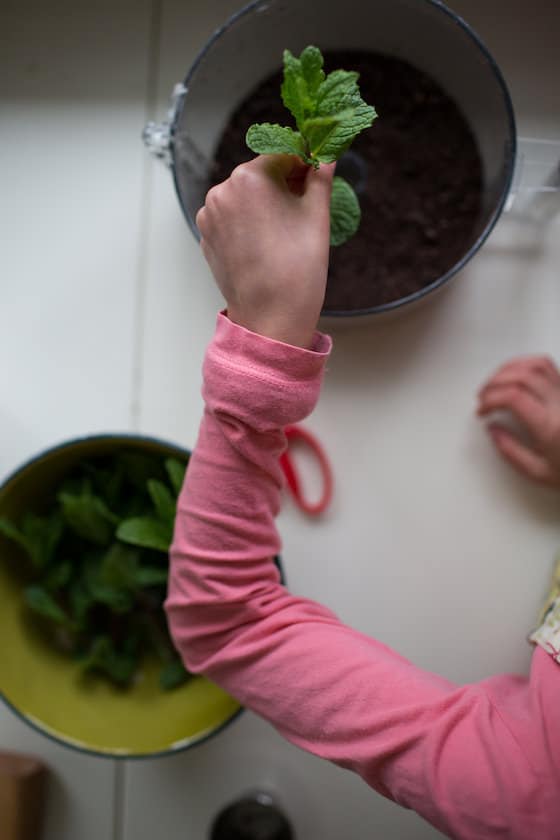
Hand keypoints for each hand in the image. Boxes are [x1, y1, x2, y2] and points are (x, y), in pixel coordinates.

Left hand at [196, 154, 334, 348]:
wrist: (271, 319)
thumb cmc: (298, 270)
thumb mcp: (317, 216)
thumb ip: (320, 177)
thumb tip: (326, 155)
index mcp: (250, 177)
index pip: (282, 155)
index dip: (303, 165)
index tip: (316, 178)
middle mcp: (222, 190)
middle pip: (260, 174)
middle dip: (283, 185)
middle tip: (304, 210)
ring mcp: (210, 215)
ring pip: (244, 196)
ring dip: (265, 204)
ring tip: (284, 232)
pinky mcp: (206, 237)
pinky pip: (231, 218)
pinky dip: (248, 223)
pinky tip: (266, 244)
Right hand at [477, 355, 559, 486]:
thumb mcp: (538, 472)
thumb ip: (510, 451)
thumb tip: (492, 429)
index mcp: (550, 427)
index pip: (514, 397)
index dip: (490, 400)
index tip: (481, 411)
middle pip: (521, 377)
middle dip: (494, 383)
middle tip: (482, 398)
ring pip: (534, 365)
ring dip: (507, 370)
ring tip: (494, 383)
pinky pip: (546, 365)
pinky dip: (525, 363)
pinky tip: (514, 374)